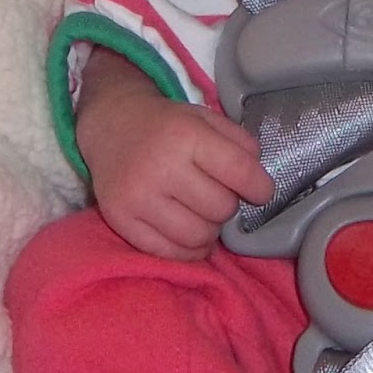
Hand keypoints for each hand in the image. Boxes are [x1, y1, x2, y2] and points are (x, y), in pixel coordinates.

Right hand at [75, 49, 274, 259]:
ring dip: (210, 230)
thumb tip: (260, 181)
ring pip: (198, 236)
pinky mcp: (120, 220)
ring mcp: (138, 197)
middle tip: (218, 195)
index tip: (261, 191)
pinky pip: (169, 252)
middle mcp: (161, 167)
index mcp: (186, 135)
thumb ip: (241, 144)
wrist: (112, 126)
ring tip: (203, 214)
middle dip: (229, 205)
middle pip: (221, 208)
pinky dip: (188, 249)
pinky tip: (189, 232)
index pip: (240, 172)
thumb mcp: (206, 119)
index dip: (260, 188)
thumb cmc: (168, 126)